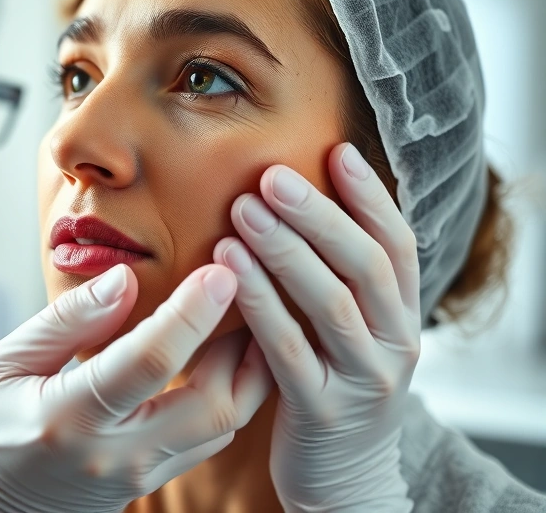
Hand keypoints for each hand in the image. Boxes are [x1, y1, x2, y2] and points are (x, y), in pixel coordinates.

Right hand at [0, 263, 272, 512]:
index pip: (149, 362)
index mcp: (67, 418)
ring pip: (223, 426)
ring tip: (250, 312)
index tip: (220, 269)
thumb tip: (125, 277)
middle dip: (242, 343)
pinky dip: (231, 394)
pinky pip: (209, 440)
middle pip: (212, 405)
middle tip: (250, 286)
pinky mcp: (150, 485)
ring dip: (247, 369)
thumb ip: (67, 321)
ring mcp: (137, 478)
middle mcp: (113, 456)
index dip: (191, 312)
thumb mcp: (3, 363)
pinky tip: (228, 354)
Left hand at [214, 143, 418, 511]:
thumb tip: (301, 204)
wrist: (342, 479)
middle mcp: (394, 344)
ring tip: (244, 211)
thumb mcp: (350, 333)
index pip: (397, 244)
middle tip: (272, 175)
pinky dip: (260, 304)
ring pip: (330, 304)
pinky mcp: (322, 411)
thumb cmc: (333, 387)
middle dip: (319, 214)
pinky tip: (227, 268)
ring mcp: (362, 380)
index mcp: (402, 316)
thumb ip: (337, 280)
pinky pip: (289, 350)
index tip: (337, 150)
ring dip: (286, 251)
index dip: (370, 196)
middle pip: (364, 265)